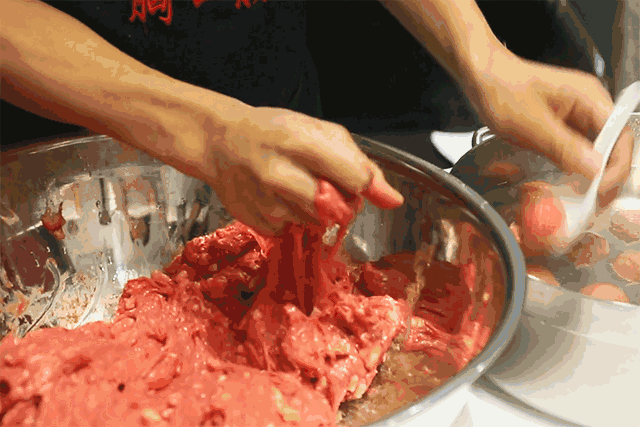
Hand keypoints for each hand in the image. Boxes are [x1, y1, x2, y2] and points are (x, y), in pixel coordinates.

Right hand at [150, 104, 402, 234]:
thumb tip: (392, 200)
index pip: (355, 178)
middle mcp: (278, 173)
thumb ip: (360, 164)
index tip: (354, 180)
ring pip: (318, 223)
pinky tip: (278, 198)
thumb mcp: (319, 132)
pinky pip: (294, 231)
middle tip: (325, 184)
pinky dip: (293, 219)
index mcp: (299, 140)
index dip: (362, 184)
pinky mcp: (257, 223)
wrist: (222, 142)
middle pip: (338, 209)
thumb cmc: (275, 132)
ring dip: (316, 211)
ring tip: (296, 186)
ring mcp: (265, 202)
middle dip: (341, 202)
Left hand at [465, 50, 633, 202]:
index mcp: (589, 97)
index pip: (621, 134)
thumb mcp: (532, 124)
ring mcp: (575, 115)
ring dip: (591, 172)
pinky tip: (569, 182)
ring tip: (584, 196)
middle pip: (612, 143)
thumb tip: (595, 168)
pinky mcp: (560, 125)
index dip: (617, 165)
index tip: (602, 188)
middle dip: (607, 172)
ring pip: (594, 148)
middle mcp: (588, 105)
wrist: (481, 76)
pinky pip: (575, 148)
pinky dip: (574, 165)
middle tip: (596, 199)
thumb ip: (564, 146)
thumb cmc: (503, 91)